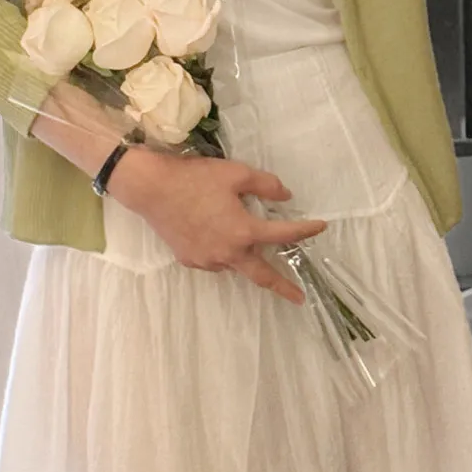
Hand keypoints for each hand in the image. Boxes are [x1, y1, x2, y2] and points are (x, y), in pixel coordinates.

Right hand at [112, 147, 320, 302]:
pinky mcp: (189, 259)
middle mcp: (228, 252)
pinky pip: (215, 261)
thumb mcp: (236, 173)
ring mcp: (207, 260)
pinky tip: (218, 237)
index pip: (283, 235)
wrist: (152, 189)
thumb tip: (285, 196)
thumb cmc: (196, 178)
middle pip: (262, 275)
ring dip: (247, 258)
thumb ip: (266, 186)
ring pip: (235, 264)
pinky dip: (224, 252)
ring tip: (246, 243)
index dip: (305, 230)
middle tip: (298, 297)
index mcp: (244, 231)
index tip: (320, 227)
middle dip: (283, 287)